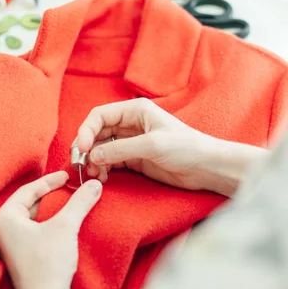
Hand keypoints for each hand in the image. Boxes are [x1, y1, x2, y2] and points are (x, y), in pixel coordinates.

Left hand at [0, 172, 101, 288]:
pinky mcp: (20, 255)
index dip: (50, 180)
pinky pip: (34, 230)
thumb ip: (80, 202)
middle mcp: (2, 229)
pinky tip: (65, 223)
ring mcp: (10, 244)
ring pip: (32, 216)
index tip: (68, 175)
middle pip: (29, 202)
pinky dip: (49, 222)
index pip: (28, 189)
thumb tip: (94, 184)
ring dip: (52, 209)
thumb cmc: (48, 263)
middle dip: (51, 194)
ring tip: (71, 202)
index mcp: (4, 218)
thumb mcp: (66, 226)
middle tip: (70, 186)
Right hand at [76, 98, 262, 195]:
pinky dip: (103, 169)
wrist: (207, 168)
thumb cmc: (186, 148)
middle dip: (87, 148)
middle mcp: (130, 123)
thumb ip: (120, 149)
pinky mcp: (134, 159)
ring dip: (94, 161)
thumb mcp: (152, 146)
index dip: (87, 130)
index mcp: (135, 110)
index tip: (83, 149)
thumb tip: (94, 155)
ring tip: (94, 175)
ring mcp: (131, 142)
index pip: (100, 115)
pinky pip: (110, 161)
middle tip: (81, 165)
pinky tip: (103, 178)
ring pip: (101, 148)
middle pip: (97, 132)